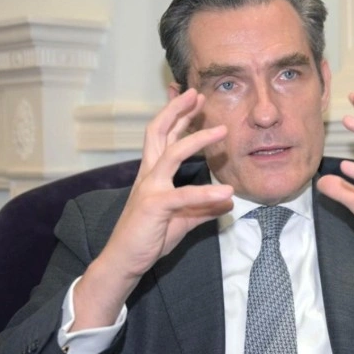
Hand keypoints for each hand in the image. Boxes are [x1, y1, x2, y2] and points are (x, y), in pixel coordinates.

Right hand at [73, 89, 233, 329]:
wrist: (125, 261)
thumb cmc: (148, 237)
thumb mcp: (183, 219)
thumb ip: (204, 207)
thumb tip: (228, 202)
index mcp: (153, 174)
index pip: (164, 136)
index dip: (177, 116)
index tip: (192, 99)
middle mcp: (148, 174)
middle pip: (160, 132)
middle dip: (177, 110)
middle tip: (196, 92)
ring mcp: (150, 188)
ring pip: (173, 154)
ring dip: (198, 139)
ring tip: (222, 130)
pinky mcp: (155, 206)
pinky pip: (184, 196)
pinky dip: (206, 193)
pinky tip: (227, 192)